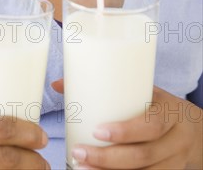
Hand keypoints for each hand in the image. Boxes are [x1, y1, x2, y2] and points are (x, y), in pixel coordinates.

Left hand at [51, 80, 201, 169]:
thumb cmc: (156, 105)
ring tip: (82, 168)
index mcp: (170, 113)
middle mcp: (177, 140)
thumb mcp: (141, 91)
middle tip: (78, 153)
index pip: (152, 124)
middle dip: (108, 159)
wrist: (195, 129)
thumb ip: (104, 87)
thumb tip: (58, 84)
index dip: (126, 130)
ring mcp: (176, 162)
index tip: (96, 131)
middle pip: (144, 156)